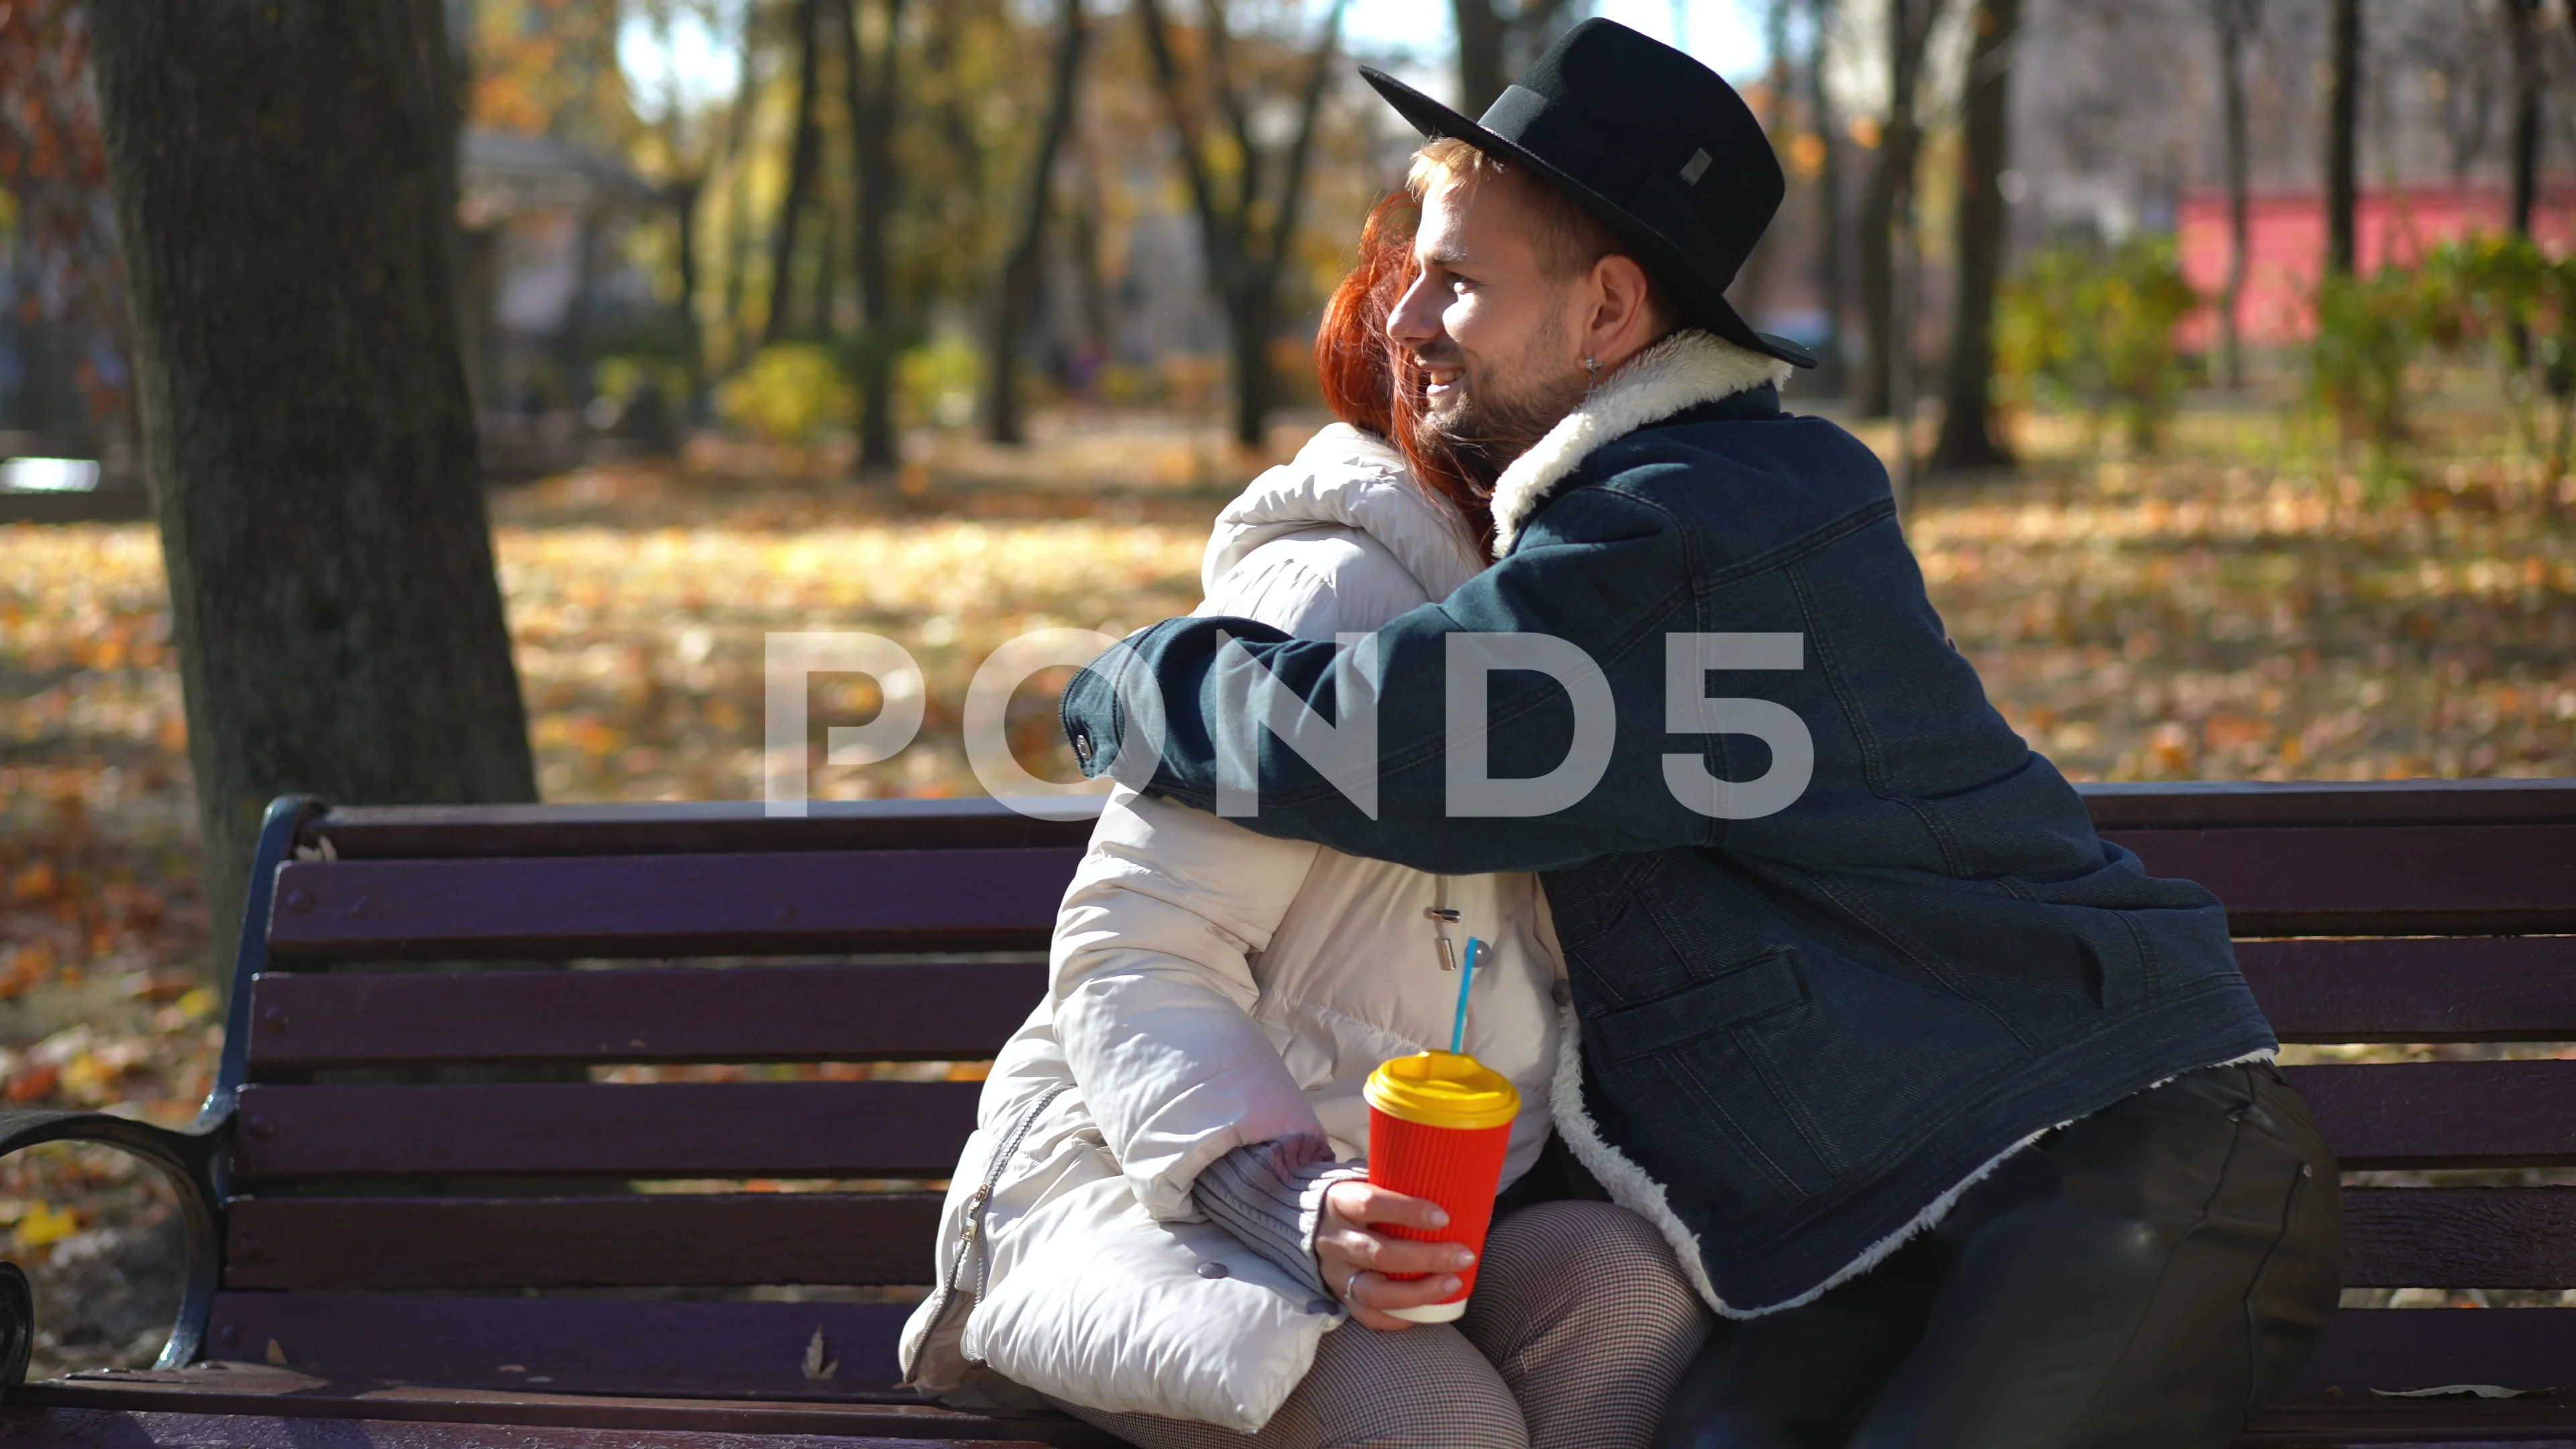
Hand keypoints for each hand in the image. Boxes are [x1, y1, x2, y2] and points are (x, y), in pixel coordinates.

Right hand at [1317, 1180, 1474, 1331]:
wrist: (1315, 1224)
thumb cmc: (1359, 1203)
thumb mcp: (1371, 1185)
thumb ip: (1406, 1190)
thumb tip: (1468, 1202)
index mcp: (1341, 1202)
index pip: (1371, 1204)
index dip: (1408, 1211)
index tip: (1444, 1218)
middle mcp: (1334, 1240)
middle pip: (1380, 1254)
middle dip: (1427, 1258)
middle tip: (1463, 1256)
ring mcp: (1336, 1273)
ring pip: (1374, 1292)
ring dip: (1419, 1292)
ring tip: (1452, 1283)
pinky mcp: (1340, 1296)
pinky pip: (1369, 1316)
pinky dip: (1401, 1318)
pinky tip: (1429, 1308)